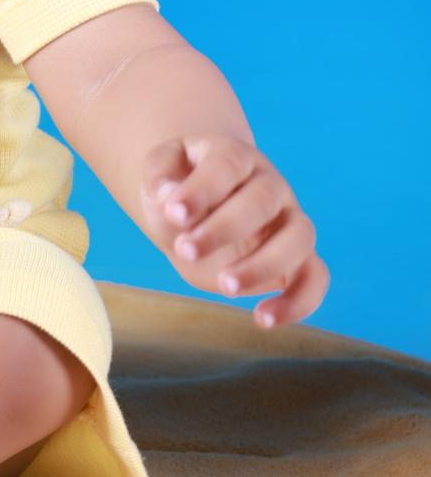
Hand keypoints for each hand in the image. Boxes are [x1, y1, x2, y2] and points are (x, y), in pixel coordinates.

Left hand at [139, 134, 329, 329]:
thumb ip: (160, 176)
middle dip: (223, 228)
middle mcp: (270, 185)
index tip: (173, 213)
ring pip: (299, 237)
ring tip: (225, 286)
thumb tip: (169, 196)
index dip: (202, 188)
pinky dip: (299, 301)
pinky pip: (316, 277)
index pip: (227, 163)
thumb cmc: (178, 189)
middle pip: (263, 199)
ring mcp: (289, 220)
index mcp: (234, 157)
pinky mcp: (299, 257)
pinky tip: (264, 319)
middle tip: (185, 250)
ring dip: (264, 265)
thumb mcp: (160, 175)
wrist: (200, 210)